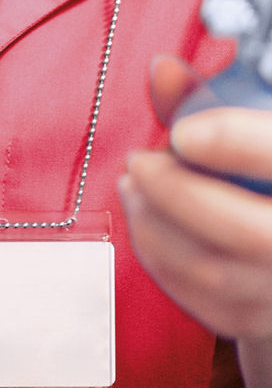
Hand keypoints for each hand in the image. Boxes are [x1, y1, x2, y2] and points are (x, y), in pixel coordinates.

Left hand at [119, 56, 271, 340]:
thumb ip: (205, 94)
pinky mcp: (263, 320)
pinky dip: (159, 260)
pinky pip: (203, 305)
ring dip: (153, 225)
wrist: (271, 227)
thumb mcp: (244, 120)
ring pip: (216, 274)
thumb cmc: (254, 166)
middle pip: (253, 235)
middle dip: (176, 193)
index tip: (181, 132)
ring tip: (133, 188)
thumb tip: (161, 70)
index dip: (233, 141)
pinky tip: (146, 223)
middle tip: (139, 163)